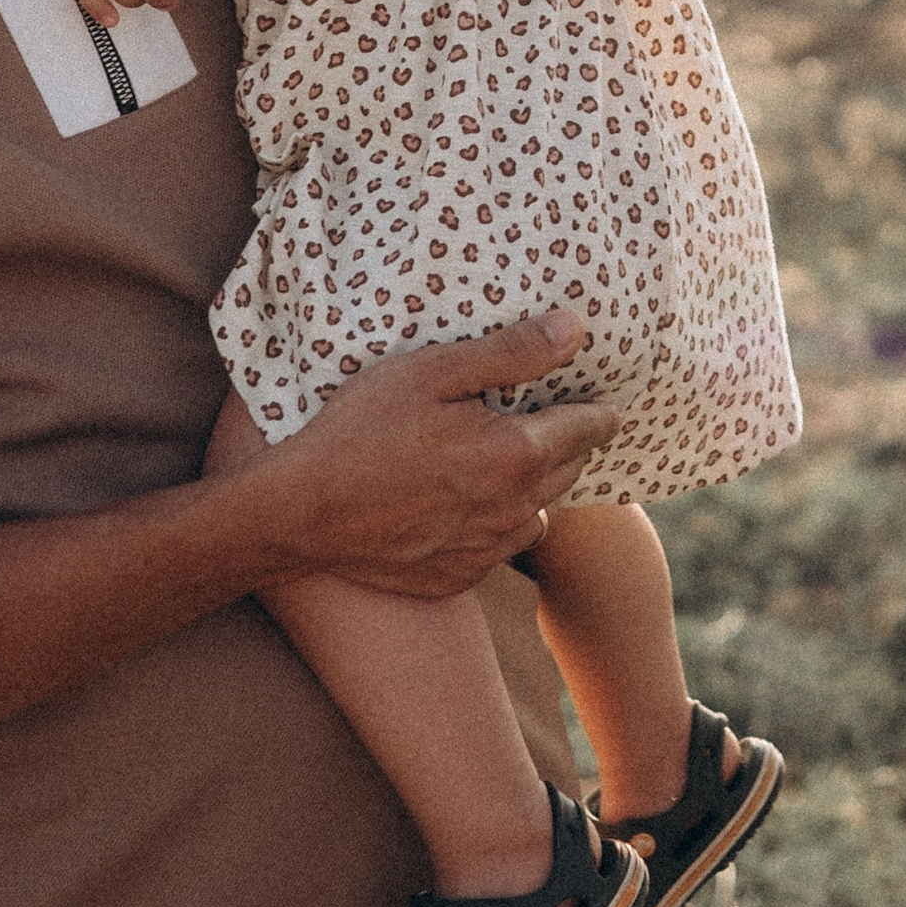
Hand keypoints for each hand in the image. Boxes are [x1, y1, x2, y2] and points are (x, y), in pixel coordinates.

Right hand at [258, 309, 620, 595]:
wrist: (299, 513)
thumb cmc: (360, 430)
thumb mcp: (432, 372)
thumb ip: (511, 353)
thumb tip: (576, 330)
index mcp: (515, 453)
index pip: (589, 428)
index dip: (600, 407)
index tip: (605, 395)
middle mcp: (513, 509)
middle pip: (570, 470)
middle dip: (569, 441)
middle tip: (552, 416)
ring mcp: (485, 549)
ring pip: (539, 511)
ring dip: (535, 486)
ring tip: (507, 458)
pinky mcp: (457, 576)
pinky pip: (500, 546)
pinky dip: (497, 523)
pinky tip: (466, 502)